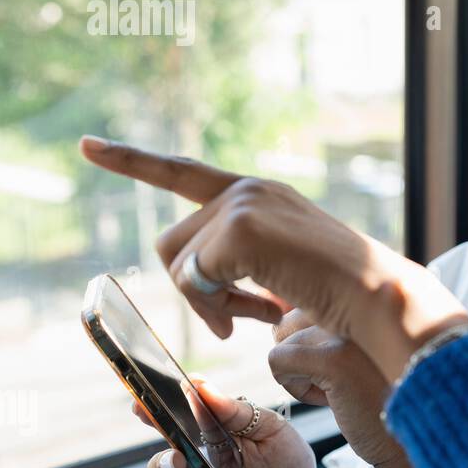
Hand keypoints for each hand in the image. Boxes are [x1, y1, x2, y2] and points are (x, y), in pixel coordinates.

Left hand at [79, 136, 467, 380]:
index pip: (183, 174)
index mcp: (259, 194)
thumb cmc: (340, 298)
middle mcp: (248, 188)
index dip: (132, 160)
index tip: (88, 145)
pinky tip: (260, 314)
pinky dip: (217, 308)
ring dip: (206, 304)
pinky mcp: (243, 229)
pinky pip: (195, 279)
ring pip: (181, 264)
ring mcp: (244, 204)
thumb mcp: (280, 274)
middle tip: (235, 322)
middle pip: (172, 243)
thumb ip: (239, 267)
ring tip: (250, 320)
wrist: (379, 298)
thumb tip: (197, 284)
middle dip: (194, 291)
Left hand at [270, 308, 402, 466]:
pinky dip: (293, 386)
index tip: (345, 366)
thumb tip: (278, 320)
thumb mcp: (361, 350)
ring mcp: (349, 331)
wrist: (411, 440)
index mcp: (369, 300)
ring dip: (301, 374)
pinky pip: (279, 361)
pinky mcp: (335, 359)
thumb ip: (333, 325)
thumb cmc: (383, 397)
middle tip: (341, 380)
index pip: (310, 303)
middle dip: (303, 356)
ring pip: (283, 341)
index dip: (314, 344)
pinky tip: (329, 400)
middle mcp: (361, 306)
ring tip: (341, 390)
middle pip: (291, 320)